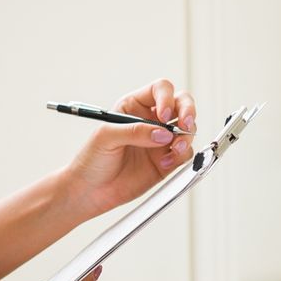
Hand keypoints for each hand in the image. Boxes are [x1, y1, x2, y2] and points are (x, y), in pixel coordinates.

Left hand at [63, 79, 198, 216]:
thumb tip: (163, 133)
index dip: (167, 98)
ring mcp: (161, 140)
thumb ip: (135, 131)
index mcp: (134, 106)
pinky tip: (165, 163)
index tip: (164, 116)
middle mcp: (151, 120)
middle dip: (188, 112)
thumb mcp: (106, 137)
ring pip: (188, 129)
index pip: (160, 90)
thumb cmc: (92, 159)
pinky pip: (185, 154)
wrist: (92, 190)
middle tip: (185, 126)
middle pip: (181, 104)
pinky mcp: (168, 161)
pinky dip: (181, 157)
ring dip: (186, 138)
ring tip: (174, 150)